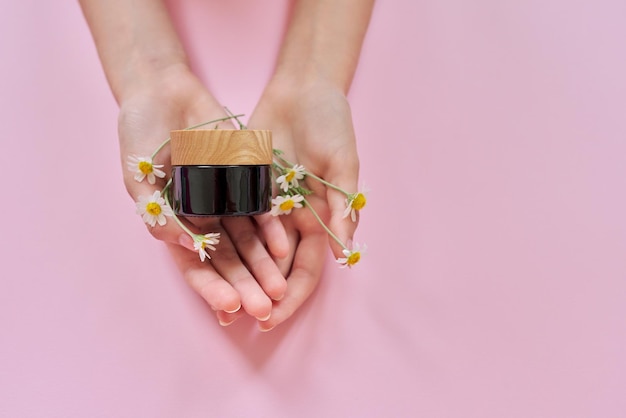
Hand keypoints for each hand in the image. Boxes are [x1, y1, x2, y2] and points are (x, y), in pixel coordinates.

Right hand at [119, 64, 287, 321]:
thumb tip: (190, 247)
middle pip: (229, 261)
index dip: (213, 289)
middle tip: (264, 308)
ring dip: (265, 266)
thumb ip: (160, 216)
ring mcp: (227, 200)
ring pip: (250, 241)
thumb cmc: (139, 137)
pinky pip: (263, 208)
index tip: (230, 308)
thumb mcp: (139, 180)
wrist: (162, 92)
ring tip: (280, 289)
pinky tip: (284, 248)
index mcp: (177, 225)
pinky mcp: (247, 179)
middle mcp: (205, 218)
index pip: (197, 267)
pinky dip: (273, 229)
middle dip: (246, 285)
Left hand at [217, 78, 360, 330]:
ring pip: (251, 250)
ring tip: (219, 302)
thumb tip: (345, 251)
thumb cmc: (332, 123)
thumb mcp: (342, 161)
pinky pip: (232, 219)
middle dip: (260, 293)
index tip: (273, 316)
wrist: (303, 87)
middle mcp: (292, 217)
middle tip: (239, 318)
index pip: (306, 268)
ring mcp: (267, 203)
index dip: (292, 295)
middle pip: (276, 266)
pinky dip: (221, 241)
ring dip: (238, 276)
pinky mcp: (245, 185)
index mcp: (320, 217)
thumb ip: (342, 202)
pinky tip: (203, 261)